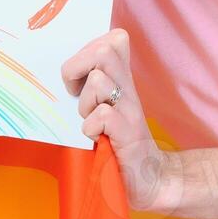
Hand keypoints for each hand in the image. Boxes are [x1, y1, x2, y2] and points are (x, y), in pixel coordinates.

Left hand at [60, 27, 174, 212]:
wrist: (151, 180)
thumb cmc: (119, 145)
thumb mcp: (108, 109)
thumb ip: (93, 87)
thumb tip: (67, 70)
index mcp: (122, 81)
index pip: (115, 39)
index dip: (89, 50)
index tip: (81, 78)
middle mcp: (128, 90)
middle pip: (104, 50)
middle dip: (79, 69)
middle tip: (77, 95)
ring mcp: (130, 110)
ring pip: (99, 80)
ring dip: (85, 102)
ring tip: (89, 120)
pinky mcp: (128, 133)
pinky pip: (103, 114)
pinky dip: (90, 127)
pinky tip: (95, 139)